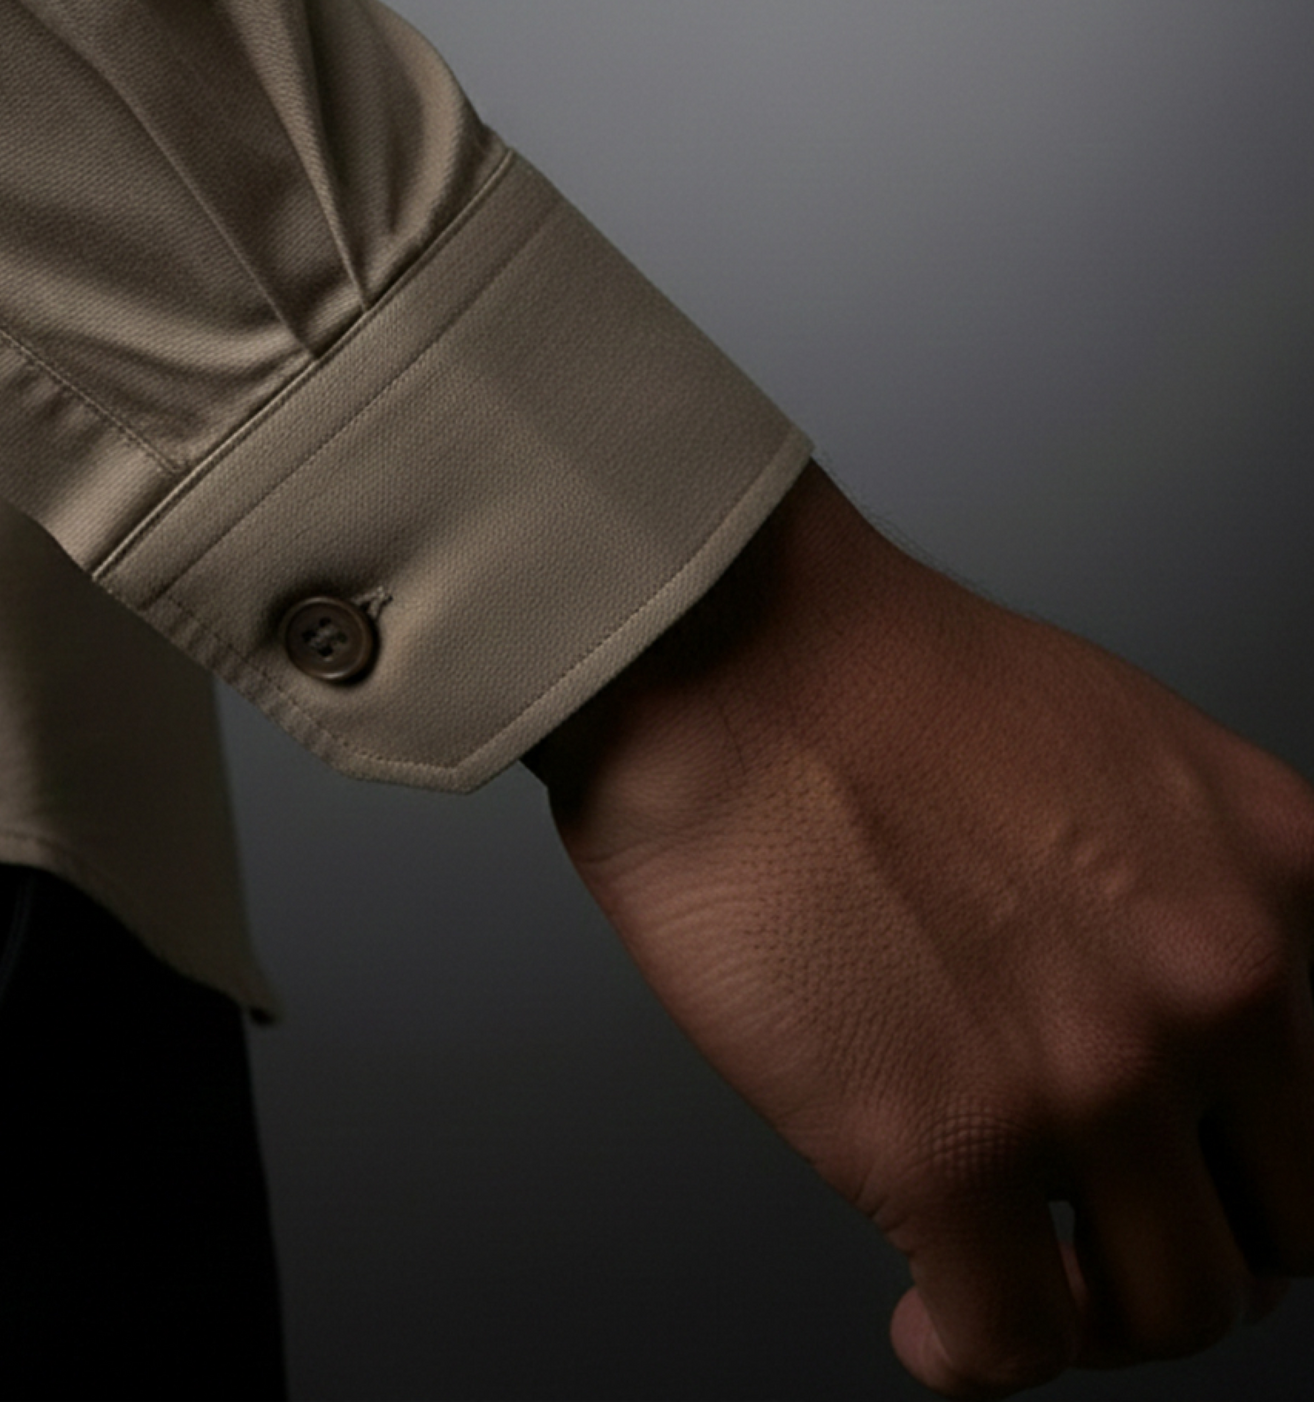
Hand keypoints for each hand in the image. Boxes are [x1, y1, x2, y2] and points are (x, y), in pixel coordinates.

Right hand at [528, 463, 1313, 1395]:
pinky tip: (927, 1327)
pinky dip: (971, 1357)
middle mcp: (1213, 985)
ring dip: (1089, 1318)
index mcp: (1272, 878)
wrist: (719, 647)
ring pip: (1169, 1309)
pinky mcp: (944, 1150)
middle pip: (1286, 1231)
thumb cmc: (863, 669)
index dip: (1260, 1162)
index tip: (1201, 1179)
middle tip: (1105, 1240)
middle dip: (1192, 1249)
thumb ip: (1186, 881)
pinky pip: (1013, 1341)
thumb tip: (1163, 991)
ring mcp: (1089, 1078)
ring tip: (1013, 1286)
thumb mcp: (1118, 746)